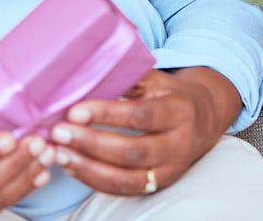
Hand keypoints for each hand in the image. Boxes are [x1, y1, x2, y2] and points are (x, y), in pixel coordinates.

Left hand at [48, 68, 238, 194]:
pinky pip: (123, 189)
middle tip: (59, 133)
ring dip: (88, 168)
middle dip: (91, 143)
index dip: (106, 114)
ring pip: (126, 178)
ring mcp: (169, 170)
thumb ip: (127, 76)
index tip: (74, 111)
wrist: (202, 120)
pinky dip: (94, 180)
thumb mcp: (156, 79)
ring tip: (59, 154)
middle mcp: (178, 145)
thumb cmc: (170, 94)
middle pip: (132, 151)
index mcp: (179, 111)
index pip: (140, 116)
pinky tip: (72, 166)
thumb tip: (85, 72)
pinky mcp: (157, 185)